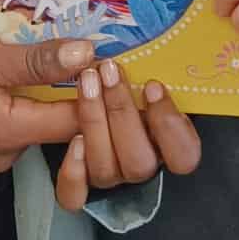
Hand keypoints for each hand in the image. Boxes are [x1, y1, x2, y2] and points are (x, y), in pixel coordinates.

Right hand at [0, 36, 92, 171]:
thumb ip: (35, 61)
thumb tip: (87, 53)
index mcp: (11, 134)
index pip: (75, 122)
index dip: (96, 92)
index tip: (107, 61)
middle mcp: (8, 154)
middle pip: (59, 124)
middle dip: (75, 90)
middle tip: (84, 51)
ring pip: (39, 124)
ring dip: (49, 94)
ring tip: (57, 58)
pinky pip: (19, 126)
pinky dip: (27, 102)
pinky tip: (26, 77)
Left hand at [54, 60, 200, 210]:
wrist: (54, 89)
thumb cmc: (103, 67)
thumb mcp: (121, 50)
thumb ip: (128, 45)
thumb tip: (95, 49)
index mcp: (163, 135)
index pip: (184, 155)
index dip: (172, 128)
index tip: (152, 86)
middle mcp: (138, 161)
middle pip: (140, 163)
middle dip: (123, 113)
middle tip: (109, 70)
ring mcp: (108, 175)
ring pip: (107, 172)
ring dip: (96, 124)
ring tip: (86, 82)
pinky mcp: (76, 184)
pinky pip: (76, 194)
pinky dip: (74, 173)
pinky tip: (73, 142)